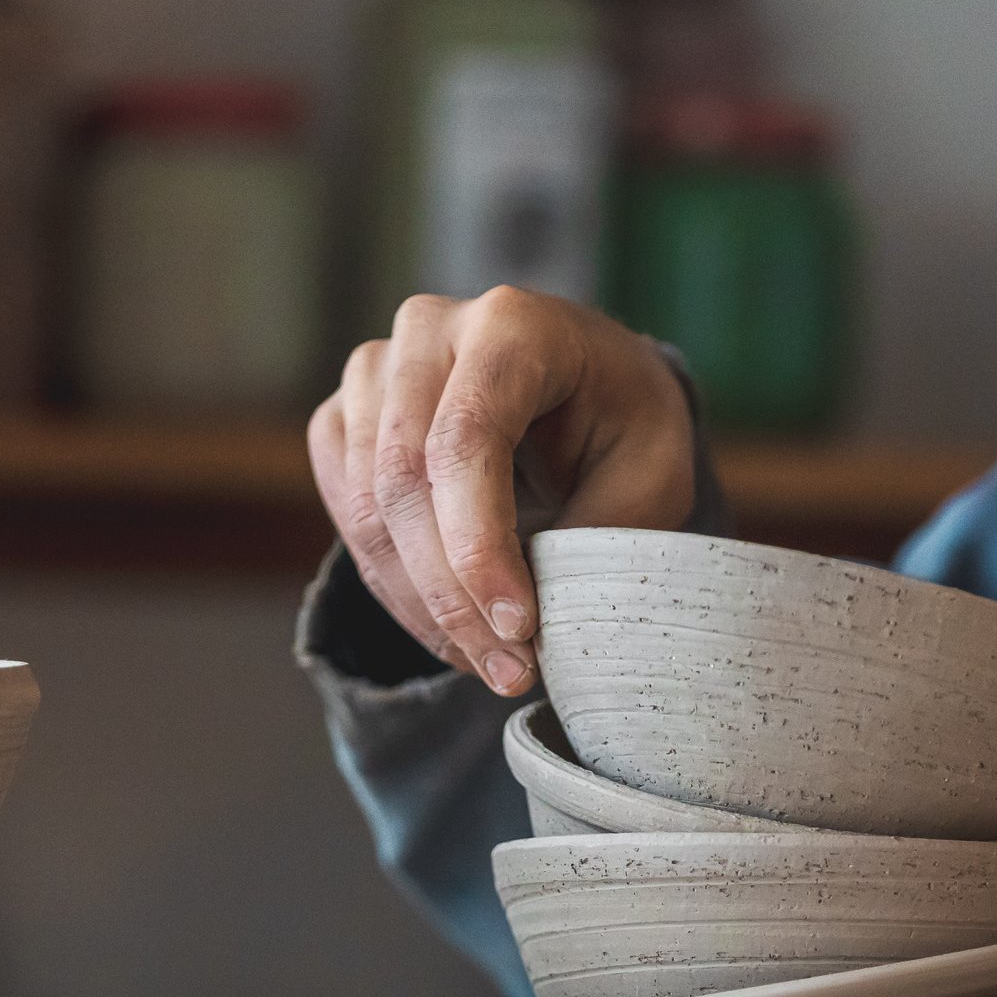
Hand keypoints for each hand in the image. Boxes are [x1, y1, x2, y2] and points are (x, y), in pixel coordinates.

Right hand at [307, 287, 695, 694]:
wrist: (585, 388)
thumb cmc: (623, 424)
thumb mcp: (651, 470)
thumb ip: (595, 530)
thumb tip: (525, 619)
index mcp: (513, 324)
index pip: (467, 440)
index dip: (481, 547)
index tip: (521, 629)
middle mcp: (428, 332)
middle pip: (404, 482)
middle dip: (453, 596)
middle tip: (508, 672)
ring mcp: (374, 371)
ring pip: (366, 510)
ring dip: (422, 605)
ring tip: (487, 663)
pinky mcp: (346, 416)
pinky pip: (344, 515)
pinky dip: (392, 587)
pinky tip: (449, 625)